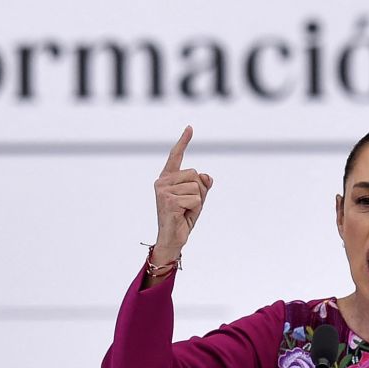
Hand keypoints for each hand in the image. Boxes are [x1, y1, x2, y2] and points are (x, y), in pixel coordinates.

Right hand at [152, 126, 212, 261]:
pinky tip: (183, 216)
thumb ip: (202, 185)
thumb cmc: (183, 217)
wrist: (172, 239)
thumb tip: (206, 177)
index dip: (183, 142)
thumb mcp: (197, 198)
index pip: (176, 156)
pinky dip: (195, 210)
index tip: (190, 128)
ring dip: (197, 202)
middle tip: (188, 206)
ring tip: (185, 212)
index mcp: (167, 178)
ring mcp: (163, 191)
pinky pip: (195, 199)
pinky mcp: (168, 201)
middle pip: (195, 175)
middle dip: (199, 191)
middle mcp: (162, 181)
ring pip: (197, 188)